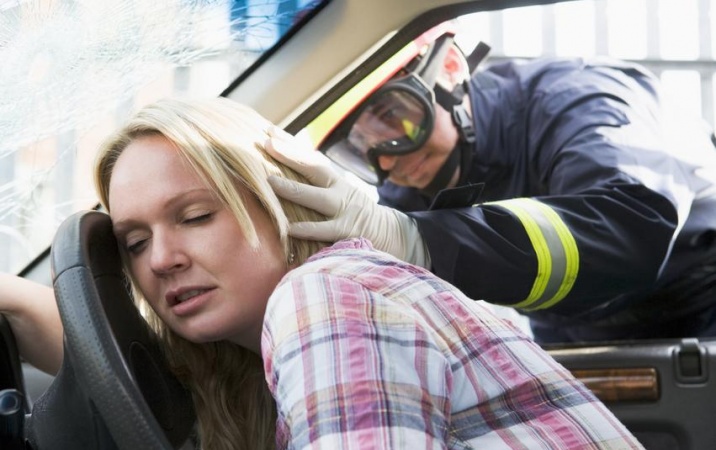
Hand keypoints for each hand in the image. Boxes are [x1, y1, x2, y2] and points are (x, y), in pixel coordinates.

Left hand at [263, 127, 430, 267]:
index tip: (269, 131)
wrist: (388, 233)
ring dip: (292, 190)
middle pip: (314, 169)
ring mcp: (343, 210)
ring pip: (316, 198)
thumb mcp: (337, 192)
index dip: (291, 144)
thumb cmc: (352, 213)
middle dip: (290, 156)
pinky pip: (324, 230)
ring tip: (269, 183)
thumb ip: (314, 183)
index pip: (310, 158)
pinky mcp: (346, 232)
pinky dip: (307, 229)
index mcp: (334, 180)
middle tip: (266, 144)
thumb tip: (284, 167)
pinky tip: (289, 227)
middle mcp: (339, 191)